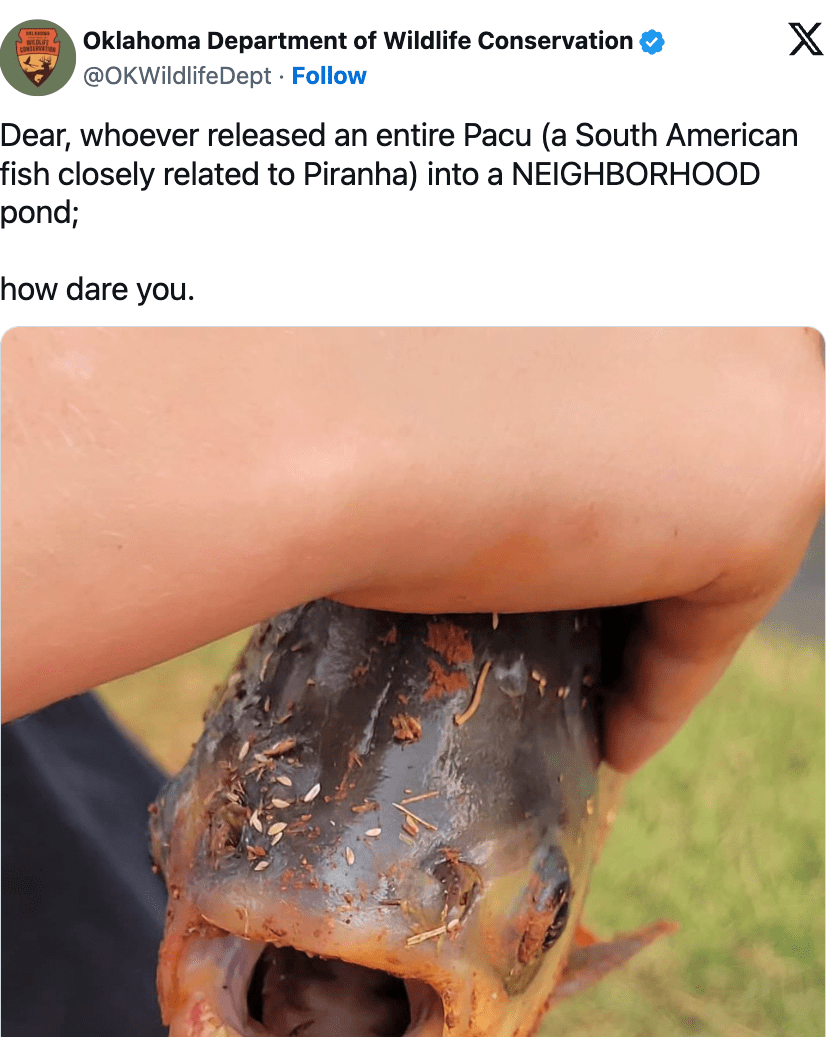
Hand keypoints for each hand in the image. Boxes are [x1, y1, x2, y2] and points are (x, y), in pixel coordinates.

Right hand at [3, 328, 822, 770]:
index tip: (566, 562)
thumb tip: (476, 439)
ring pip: (719, 525)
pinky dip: (665, 684)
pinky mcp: (782, 482)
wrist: (313, 405)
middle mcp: (730, 291)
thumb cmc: (332, 365)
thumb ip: (509, 388)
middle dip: (642, 543)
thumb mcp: (445, 361)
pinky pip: (723, 609)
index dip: (612, 486)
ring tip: (577, 694)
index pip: (655, 395)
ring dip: (651, 615)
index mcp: (648, 241)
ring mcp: (771, 377)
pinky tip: (609, 735)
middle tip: (567, 633)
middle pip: (697, 454)